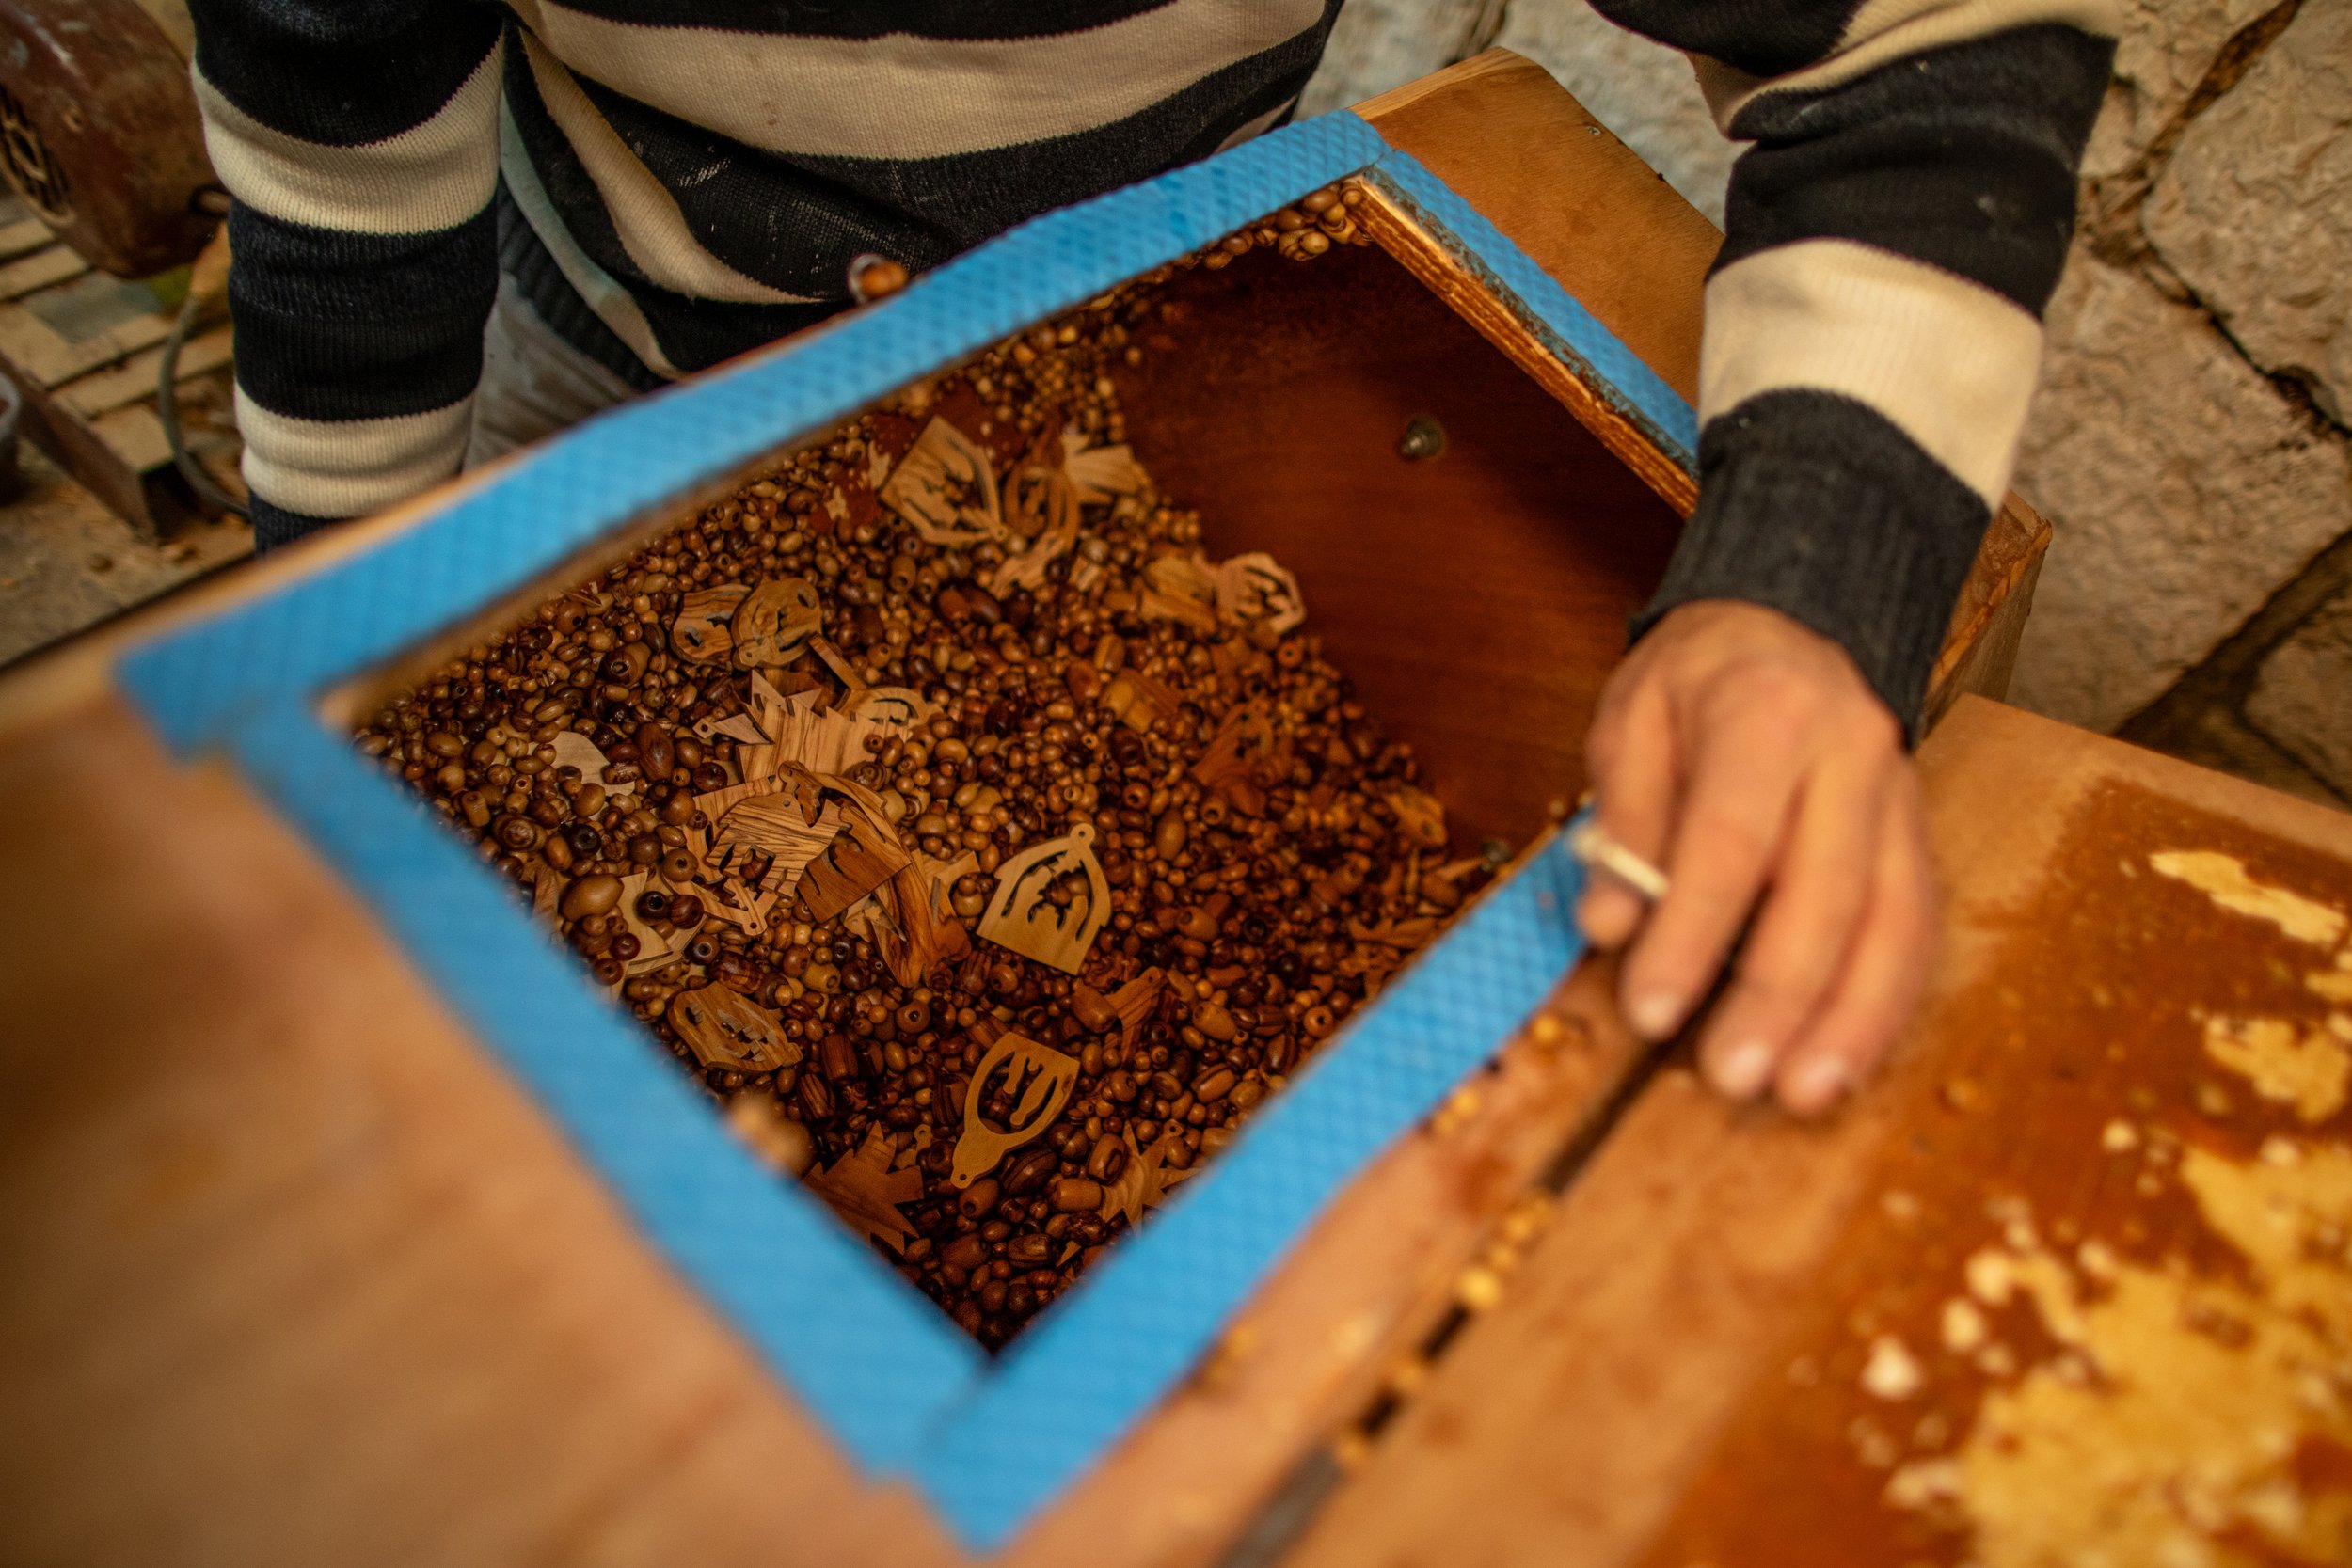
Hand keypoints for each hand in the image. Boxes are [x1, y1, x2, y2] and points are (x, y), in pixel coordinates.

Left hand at [1578, 600, 1937, 1114]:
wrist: (1786, 626)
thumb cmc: (1695, 683)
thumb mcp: (1630, 722)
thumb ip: (1624, 821)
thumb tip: (1609, 924)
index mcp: (1767, 714)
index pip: (1731, 839)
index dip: (1692, 932)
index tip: (1650, 1009)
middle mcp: (1852, 756)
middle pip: (1825, 891)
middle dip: (1779, 996)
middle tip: (1732, 1076)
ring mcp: (1898, 800)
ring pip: (1893, 922)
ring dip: (1851, 1019)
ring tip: (1803, 1094)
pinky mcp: (1917, 839)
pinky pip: (1916, 930)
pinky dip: (1885, 1004)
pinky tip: (1849, 1063)